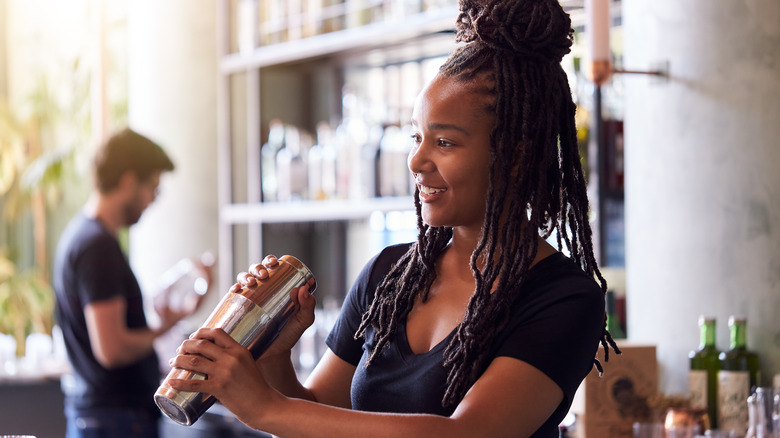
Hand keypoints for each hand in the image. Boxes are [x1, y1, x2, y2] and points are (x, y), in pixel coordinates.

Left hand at [168, 327, 282, 428]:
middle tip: (179, 351)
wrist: (264, 405)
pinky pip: (195, 384)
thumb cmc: (256, 387)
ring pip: (194, 361)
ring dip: (179, 360)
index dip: (201, 332)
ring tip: (173, 362)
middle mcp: (231, 358)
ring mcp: (224, 373)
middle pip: (201, 344)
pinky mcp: (219, 388)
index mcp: (239, 350)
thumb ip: (233, 358)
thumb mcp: (248, 364)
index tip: (192, 337)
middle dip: (185, 345)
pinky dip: (180, 383)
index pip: (217, 333)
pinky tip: (170, 383)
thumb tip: (214, 356)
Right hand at [229, 255, 315, 358]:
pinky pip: (231, 298)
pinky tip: (235, 290)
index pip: (271, 268)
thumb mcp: (302, 321)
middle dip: (256, 268)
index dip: (269, 260)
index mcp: (275, 288)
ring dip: (244, 277)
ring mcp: (248, 301)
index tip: (273, 263)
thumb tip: (304, 289)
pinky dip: (232, 290)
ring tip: (250, 283)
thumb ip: (308, 307)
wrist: (274, 356)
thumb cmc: (289, 335)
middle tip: (263, 276)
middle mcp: (260, 291)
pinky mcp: (238, 312)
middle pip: (255, 272)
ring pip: (242, 281)